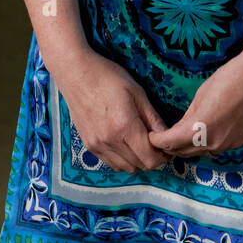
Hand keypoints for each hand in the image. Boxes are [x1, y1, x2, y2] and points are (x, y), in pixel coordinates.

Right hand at [53, 49, 170, 172]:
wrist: (76, 74)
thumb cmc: (107, 77)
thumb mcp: (136, 92)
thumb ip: (152, 117)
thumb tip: (166, 135)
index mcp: (124, 126)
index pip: (150, 158)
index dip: (163, 156)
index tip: (166, 146)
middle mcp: (110, 141)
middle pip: (139, 166)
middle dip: (152, 157)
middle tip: (155, 142)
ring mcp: (97, 145)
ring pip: (125, 168)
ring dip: (137, 160)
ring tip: (139, 141)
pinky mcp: (89, 146)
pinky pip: (111, 163)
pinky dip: (122, 159)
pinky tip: (124, 142)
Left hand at [147, 51, 242, 158]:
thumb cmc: (229, 77)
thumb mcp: (201, 94)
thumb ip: (189, 116)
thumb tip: (181, 128)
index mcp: (200, 129)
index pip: (171, 143)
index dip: (158, 141)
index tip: (152, 137)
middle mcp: (215, 143)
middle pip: (186, 152)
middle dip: (173, 146)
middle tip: (164, 138)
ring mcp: (231, 145)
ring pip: (205, 151)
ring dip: (193, 146)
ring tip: (185, 135)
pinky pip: (222, 146)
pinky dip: (211, 141)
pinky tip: (211, 129)